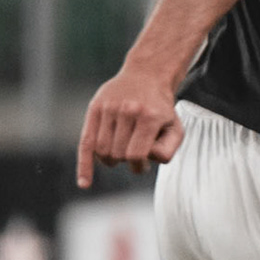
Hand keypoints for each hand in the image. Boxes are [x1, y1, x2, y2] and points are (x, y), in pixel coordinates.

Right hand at [77, 63, 185, 186]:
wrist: (147, 75)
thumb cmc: (161, 109)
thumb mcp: (175, 128)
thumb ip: (167, 150)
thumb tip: (144, 161)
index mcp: (149, 116)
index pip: (136, 155)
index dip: (138, 166)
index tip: (143, 164)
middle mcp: (128, 110)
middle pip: (118, 154)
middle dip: (125, 161)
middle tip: (133, 155)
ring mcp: (109, 108)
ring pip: (102, 150)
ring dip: (110, 159)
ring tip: (121, 151)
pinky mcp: (95, 108)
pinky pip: (85, 142)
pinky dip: (84, 165)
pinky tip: (85, 183)